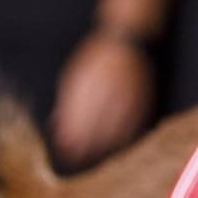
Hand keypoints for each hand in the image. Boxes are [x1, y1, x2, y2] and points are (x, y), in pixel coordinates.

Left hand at [51, 31, 153, 168]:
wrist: (126, 39)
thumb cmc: (96, 58)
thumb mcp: (74, 75)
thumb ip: (66, 101)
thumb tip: (55, 126)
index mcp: (87, 84)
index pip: (76, 118)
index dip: (70, 137)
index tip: (65, 150)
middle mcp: (106, 90)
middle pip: (95, 125)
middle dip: (86, 144)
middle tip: (79, 158)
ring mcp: (126, 94)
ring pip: (116, 126)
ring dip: (106, 144)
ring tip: (98, 157)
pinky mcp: (142, 97)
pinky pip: (136, 121)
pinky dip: (128, 136)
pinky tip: (121, 146)